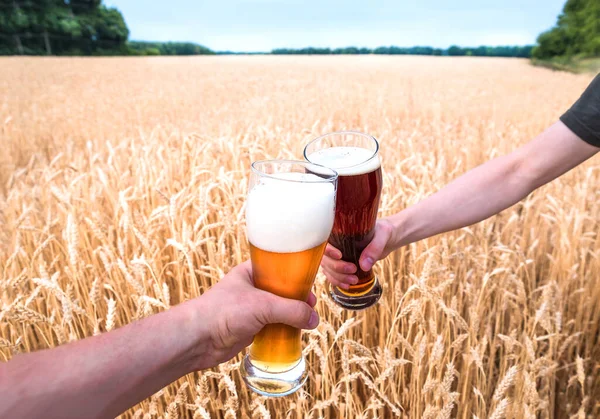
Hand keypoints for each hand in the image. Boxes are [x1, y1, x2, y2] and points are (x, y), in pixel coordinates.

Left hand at [186, 261, 318, 369]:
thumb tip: (314, 319)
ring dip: (291, 316)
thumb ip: (291, 310)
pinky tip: (293, 334)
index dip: (296, 276)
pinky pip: (271, 326)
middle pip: (281, 291)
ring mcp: (249, 309)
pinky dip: (282, 330)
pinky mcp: (248, 328)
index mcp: (250, 272)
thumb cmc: (224, 312)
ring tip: (306, 322)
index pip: (279, 268)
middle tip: (310, 307)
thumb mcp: (263, 305)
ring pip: (277, 310)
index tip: (310, 286)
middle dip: (297, 299)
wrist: (197, 339)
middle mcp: (251, 288)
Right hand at [321, 218, 395, 288]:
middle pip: (325, 258)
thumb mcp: (382, 236)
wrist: (385, 239)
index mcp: (340, 231)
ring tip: (354, 280)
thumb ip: (374, 248)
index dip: (328, 250)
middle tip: (353, 270)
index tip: (340, 255)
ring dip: (338, 277)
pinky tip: (347, 285)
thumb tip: (364, 266)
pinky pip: (333, 275)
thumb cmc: (383, 232)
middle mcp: (335, 243)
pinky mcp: (341, 264)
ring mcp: (336, 255)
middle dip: (337, 267)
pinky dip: (338, 281)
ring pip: (328, 268)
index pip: (324, 240)